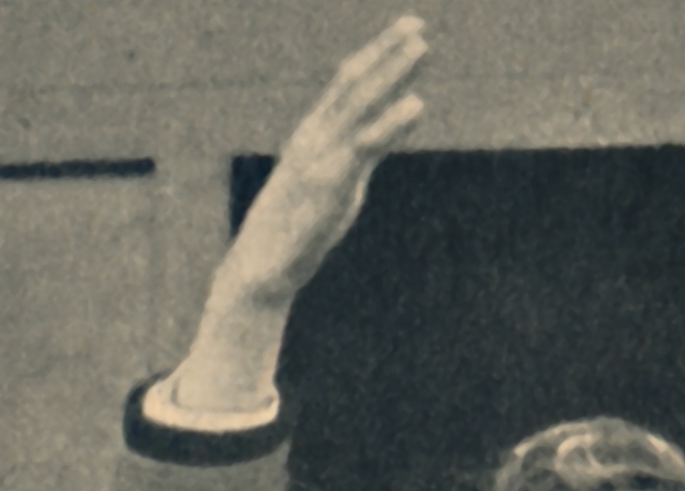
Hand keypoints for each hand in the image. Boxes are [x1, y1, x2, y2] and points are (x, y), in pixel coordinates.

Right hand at [169, 17, 430, 411]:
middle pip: (354, 85)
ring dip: (392, 72)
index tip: (402, 35)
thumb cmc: (289, 237)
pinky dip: (392, 123)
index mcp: (310, 139)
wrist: (261, 272)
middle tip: (417, 22)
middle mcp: (316, 140)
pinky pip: (366, 145)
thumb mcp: (322, 191)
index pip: (344, 88)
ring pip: (361, 104)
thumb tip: (363, 151)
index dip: (374, 58)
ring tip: (423, 45)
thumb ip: (346, 166)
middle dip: (386, 52)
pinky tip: (417, 104)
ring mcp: (323, 159)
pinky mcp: (332, 183)